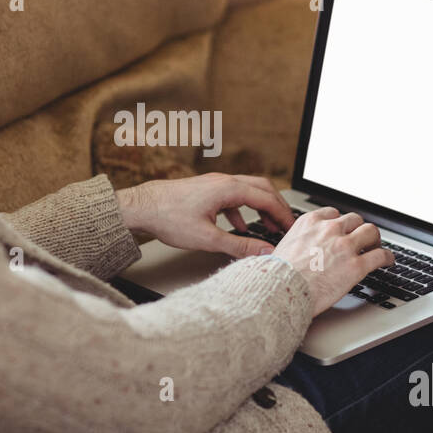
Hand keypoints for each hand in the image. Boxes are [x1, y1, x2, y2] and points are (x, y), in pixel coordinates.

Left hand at [115, 173, 295, 258]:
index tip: (292, 228)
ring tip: (268, 226)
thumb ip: (239, 245)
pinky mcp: (205, 190)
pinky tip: (239, 225)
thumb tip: (263, 251)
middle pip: (261, 189)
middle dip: (276, 207)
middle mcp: (223, 181)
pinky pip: (232, 197)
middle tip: (285, 225)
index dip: (283, 214)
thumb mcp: (207, 238)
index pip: (267, 198)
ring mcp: (213, 184)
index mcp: (228, 188)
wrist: (140, 207)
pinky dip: (242, 210)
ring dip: (260, 208)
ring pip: (247, 191)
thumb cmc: (168, 217)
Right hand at [271, 208, 394, 314]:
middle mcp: (329, 229)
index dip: (341, 224)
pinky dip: (387, 257)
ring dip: (374, 239)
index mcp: (310, 222)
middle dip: (358, 229)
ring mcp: (345, 246)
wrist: (281, 291)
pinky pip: (380, 255)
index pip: (333, 214)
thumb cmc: (277, 275)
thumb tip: (297, 250)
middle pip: (355, 220)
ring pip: (371, 232)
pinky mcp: (356, 266)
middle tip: (361, 239)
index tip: (343, 230)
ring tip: (375, 247)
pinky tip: (387, 261)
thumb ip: (297, 242)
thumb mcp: (282, 247)